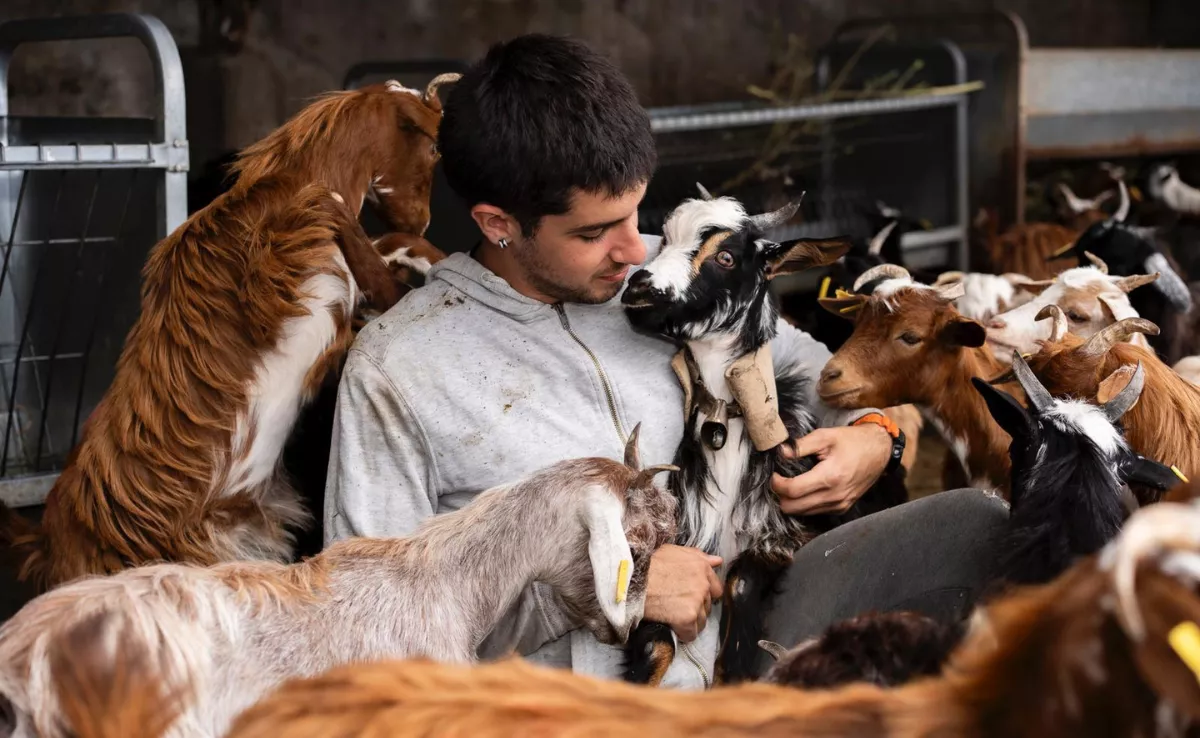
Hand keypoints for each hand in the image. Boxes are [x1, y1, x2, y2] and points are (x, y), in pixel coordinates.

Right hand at [642, 544, 723, 642]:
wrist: (630, 581)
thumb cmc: (647, 566)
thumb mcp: (672, 552)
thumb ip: (697, 556)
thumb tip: (717, 561)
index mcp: (702, 567)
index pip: (716, 589)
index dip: (702, 595)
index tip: (689, 597)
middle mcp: (703, 584)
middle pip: (707, 606)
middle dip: (695, 608)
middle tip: (675, 605)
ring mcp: (697, 601)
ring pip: (701, 621)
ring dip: (688, 622)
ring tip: (671, 615)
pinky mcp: (687, 617)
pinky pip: (690, 634)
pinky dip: (681, 634)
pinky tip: (670, 625)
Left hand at [771, 424, 890, 514]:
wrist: (879, 451)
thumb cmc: (852, 441)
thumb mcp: (825, 436)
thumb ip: (801, 445)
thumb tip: (781, 452)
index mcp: (830, 477)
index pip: (792, 491)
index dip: (777, 484)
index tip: (774, 475)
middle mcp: (835, 496)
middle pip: (793, 508)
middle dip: (781, 495)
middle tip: (781, 480)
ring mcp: (839, 504)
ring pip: (802, 513)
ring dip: (792, 501)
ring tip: (793, 483)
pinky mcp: (842, 508)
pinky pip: (815, 512)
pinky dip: (805, 504)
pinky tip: (807, 489)